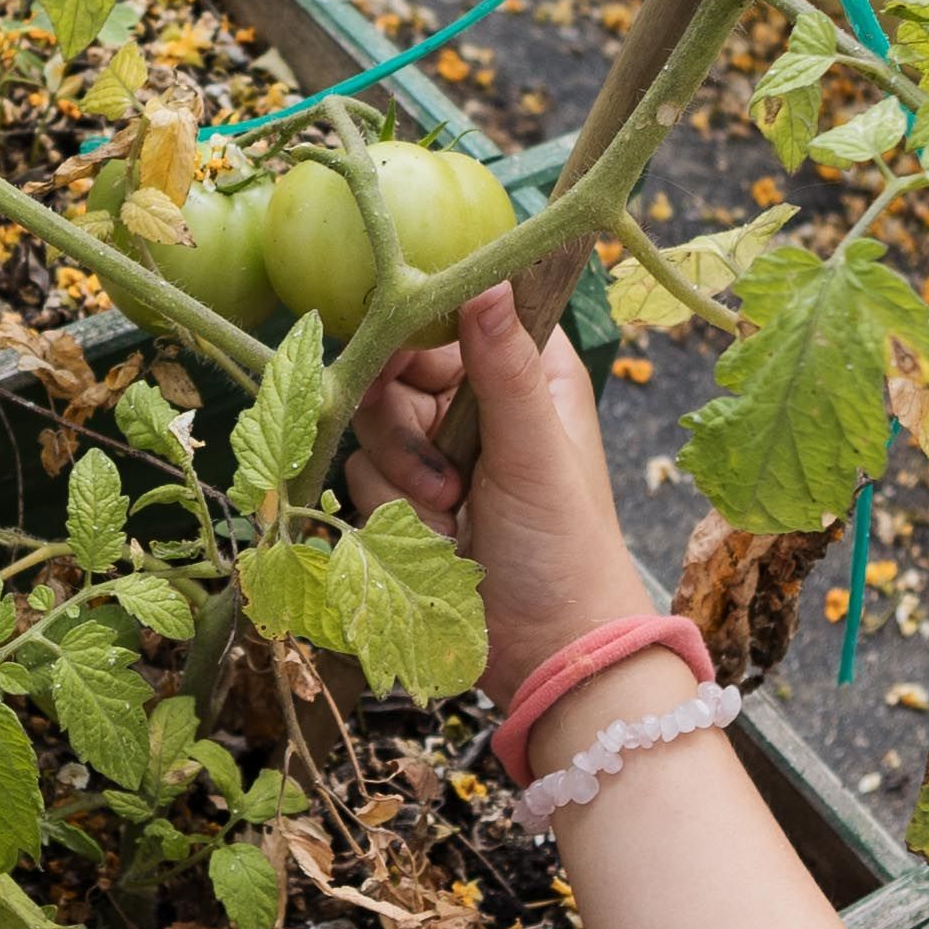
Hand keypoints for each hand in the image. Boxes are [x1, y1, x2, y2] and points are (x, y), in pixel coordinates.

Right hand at [340, 285, 665, 713]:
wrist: (548, 649)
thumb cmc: (564, 545)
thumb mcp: (534, 450)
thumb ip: (503, 366)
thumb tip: (486, 278)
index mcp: (528, 371)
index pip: (459, 313)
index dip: (424, 329)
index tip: (399, 353)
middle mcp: (479, 399)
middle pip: (398, 368)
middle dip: (407, 425)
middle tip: (440, 470)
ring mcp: (440, 448)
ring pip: (373, 426)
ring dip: (404, 476)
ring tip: (452, 515)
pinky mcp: (409, 495)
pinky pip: (364, 477)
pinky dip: (394, 510)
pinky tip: (438, 539)